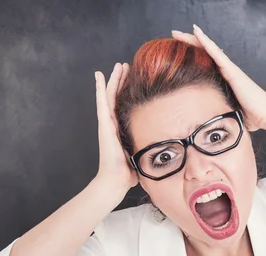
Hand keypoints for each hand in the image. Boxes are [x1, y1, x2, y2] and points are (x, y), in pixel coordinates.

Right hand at [94, 63, 137, 192]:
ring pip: (109, 96)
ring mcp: (107, 124)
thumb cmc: (128, 173)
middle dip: (121, 81)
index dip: (128, 92)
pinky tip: (99, 76)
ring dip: (113, 79)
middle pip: (116, 97)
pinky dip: (99, 89)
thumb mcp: (142, 155)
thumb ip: (149, 149)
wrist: (115, 181)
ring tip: (118, 65)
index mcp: (121, 130)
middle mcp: (112, 124)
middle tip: (126, 65)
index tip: (134, 79)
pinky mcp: (104, 126)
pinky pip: (102, 103)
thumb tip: (166, 150)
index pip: (124, 106)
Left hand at [171, 25, 265, 132]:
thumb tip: (202, 124)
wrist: (263, 115)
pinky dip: (205, 41)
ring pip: (207, 48)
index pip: (203, 63)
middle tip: (172, 35)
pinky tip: (195, 32)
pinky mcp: (231, 70)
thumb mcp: (225, 112)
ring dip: (192, 38)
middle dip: (186, 43)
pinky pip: (215, 52)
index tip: (175, 51)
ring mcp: (228, 68)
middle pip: (203, 52)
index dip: (190, 55)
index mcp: (222, 79)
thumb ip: (215, 112)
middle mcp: (224, 71)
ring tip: (176, 32)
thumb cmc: (248, 116)